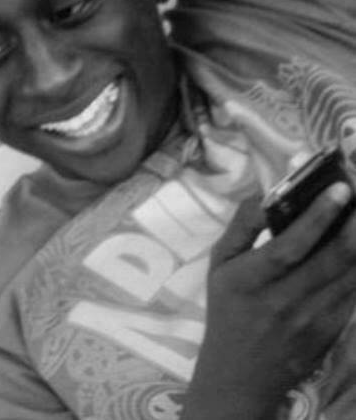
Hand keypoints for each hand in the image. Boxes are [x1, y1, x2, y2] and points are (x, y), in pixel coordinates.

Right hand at [183, 183, 355, 419]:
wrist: (240, 374)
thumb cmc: (227, 309)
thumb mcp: (220, 265)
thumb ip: (241, 227)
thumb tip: (264, 193)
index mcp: (250, 279)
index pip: (289, 246)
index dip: (318, 215)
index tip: (341, 188)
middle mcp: (285, 300)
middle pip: (334, 257)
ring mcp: (314, 319)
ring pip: (353, 274)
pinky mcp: (334, 331)